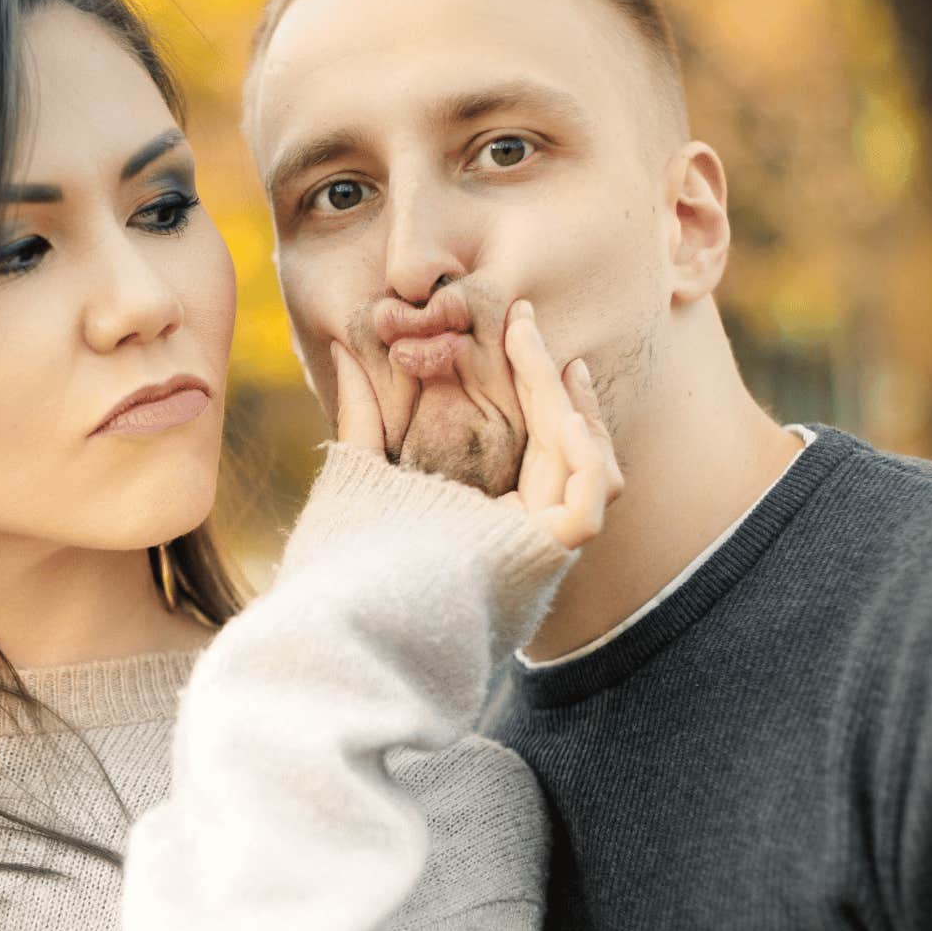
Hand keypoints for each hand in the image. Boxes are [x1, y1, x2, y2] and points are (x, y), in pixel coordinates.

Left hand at [327, 302, 622, 550]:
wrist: (351, 610)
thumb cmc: (352, 550)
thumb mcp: (361, 466)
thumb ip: (361, 412)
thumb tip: (342, 348)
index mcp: (488, 511)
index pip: (532, 440)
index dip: (533, 382)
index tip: (520, 328)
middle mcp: (522, 530)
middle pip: (560, 446)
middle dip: (549, 379)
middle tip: (527, 320)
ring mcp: (538, 546)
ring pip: (588, 470)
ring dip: (577, 410)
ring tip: (555, 363)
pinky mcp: (544, 558)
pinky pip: (589, 506)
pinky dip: (588, 460)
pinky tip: (564, 416)